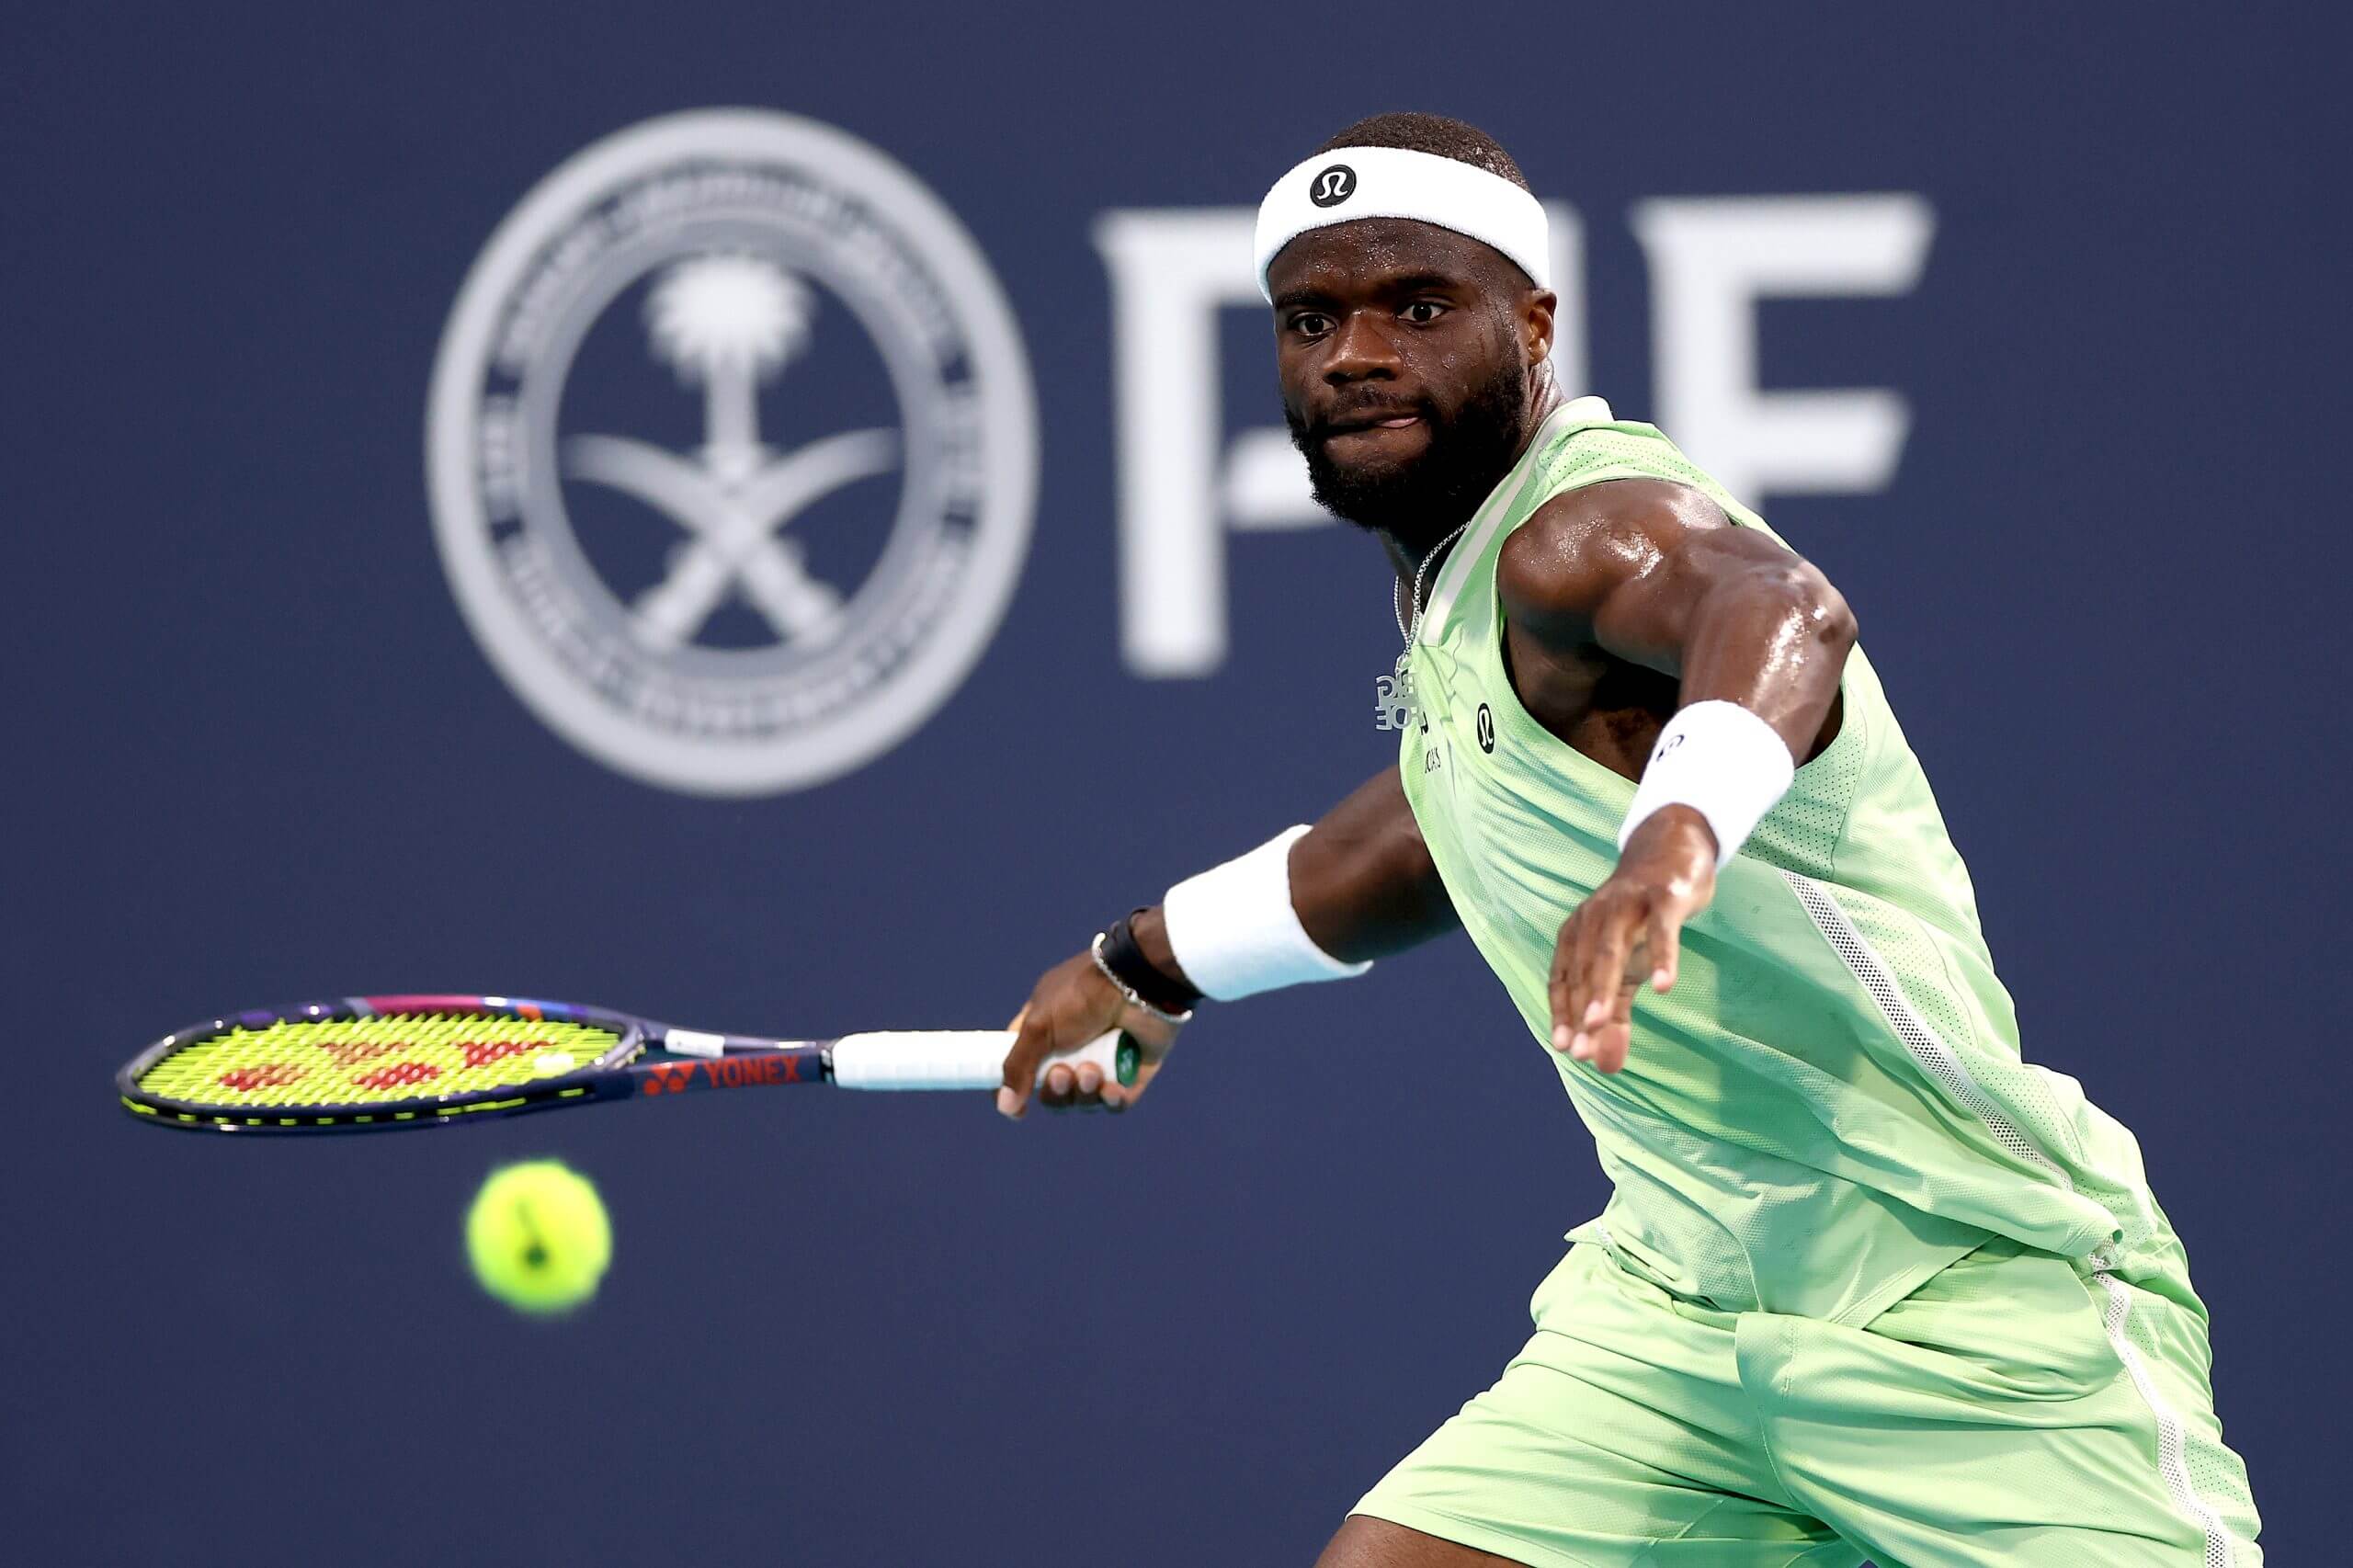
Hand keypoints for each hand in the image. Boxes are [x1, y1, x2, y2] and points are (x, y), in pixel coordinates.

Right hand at [997, 949, 1181, 1118]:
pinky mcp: (1133, 1071)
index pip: (1024, 1068)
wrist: (1137, 982)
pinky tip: (1111, 1089)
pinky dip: (1111, 1101)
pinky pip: (1116, 1102)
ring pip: (1084, 1101)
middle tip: (1062, 1074)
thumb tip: (1005, 1107)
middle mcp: (1073, 1047)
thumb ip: (1017, 1066)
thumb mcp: (1038, 1026)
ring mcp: (1104, 1060)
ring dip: (1084, 1093)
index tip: (1015, 1108)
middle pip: (1054, 1092)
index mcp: (1045, 1031)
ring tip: (1092, 1071)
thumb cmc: (1082, 996)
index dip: (1017, 1090)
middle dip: (1056, 1090)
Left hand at [1549, 806, 1716, 1072]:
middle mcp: (1594, 917)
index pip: (1564, 979)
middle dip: (1578, 1010)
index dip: (1563, 1013)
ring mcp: (1628, 904)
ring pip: (1611, 949)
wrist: (1671, 851)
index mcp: (1577, 934)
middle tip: (1578, 1049)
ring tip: (1599, 1023)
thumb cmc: (1643, 919)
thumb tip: (1606, 1067)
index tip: (1565, 1049)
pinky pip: (1662, 928)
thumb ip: (1615, 1016)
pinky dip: (1662, 956)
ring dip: (1603, 987)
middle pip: (1583, 969)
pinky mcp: (1664, 896)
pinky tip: (1664, 986)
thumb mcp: (1628, 968)